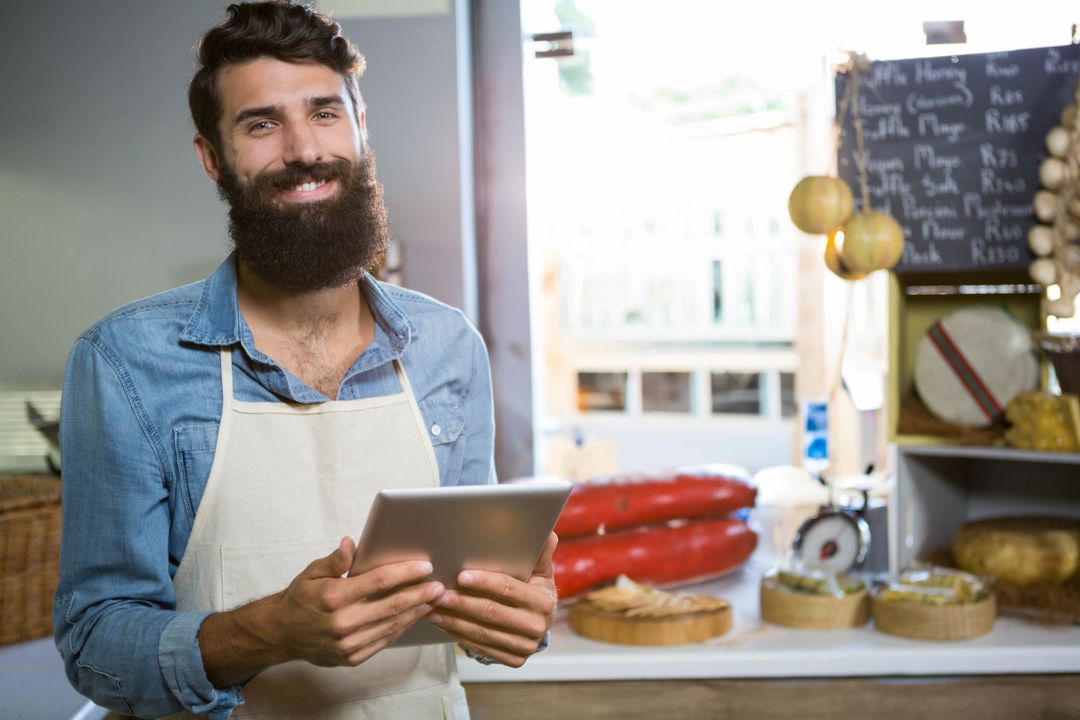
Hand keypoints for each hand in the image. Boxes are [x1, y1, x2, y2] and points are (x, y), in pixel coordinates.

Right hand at [274, 537, 445, 665]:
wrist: (282, 634)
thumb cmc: (301, 598)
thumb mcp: (312, 572)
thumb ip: (335, 560)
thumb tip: (350, 544)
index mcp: (334, 596)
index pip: (379, 580)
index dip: (406, 572)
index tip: (425, 566)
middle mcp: (342, 622)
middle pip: (392, 605)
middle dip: (420, 594)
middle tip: (440, 585)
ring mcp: (348, 643)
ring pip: (392, 625)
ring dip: (416, 612)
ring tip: (433, 600)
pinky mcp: (352, 657)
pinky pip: (384, 641)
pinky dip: (402, 628)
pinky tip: (414, 617)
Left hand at [427, 532, 558, 667]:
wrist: (541, 622)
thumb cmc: (534, 589)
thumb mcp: (540, 570)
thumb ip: (540, 552)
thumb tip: (546, 533)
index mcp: (543, 601)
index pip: (508, 589)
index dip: (484, 582)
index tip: (460, 576)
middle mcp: (536, 626)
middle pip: (490, 613)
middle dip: (460, 602)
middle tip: (437, 593)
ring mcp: (525, 646)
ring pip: (481, 632)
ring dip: (453, 620)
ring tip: (432, 608)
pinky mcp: (514, 660)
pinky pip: (481, 647)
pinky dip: (458, 634)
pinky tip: (443, 623)